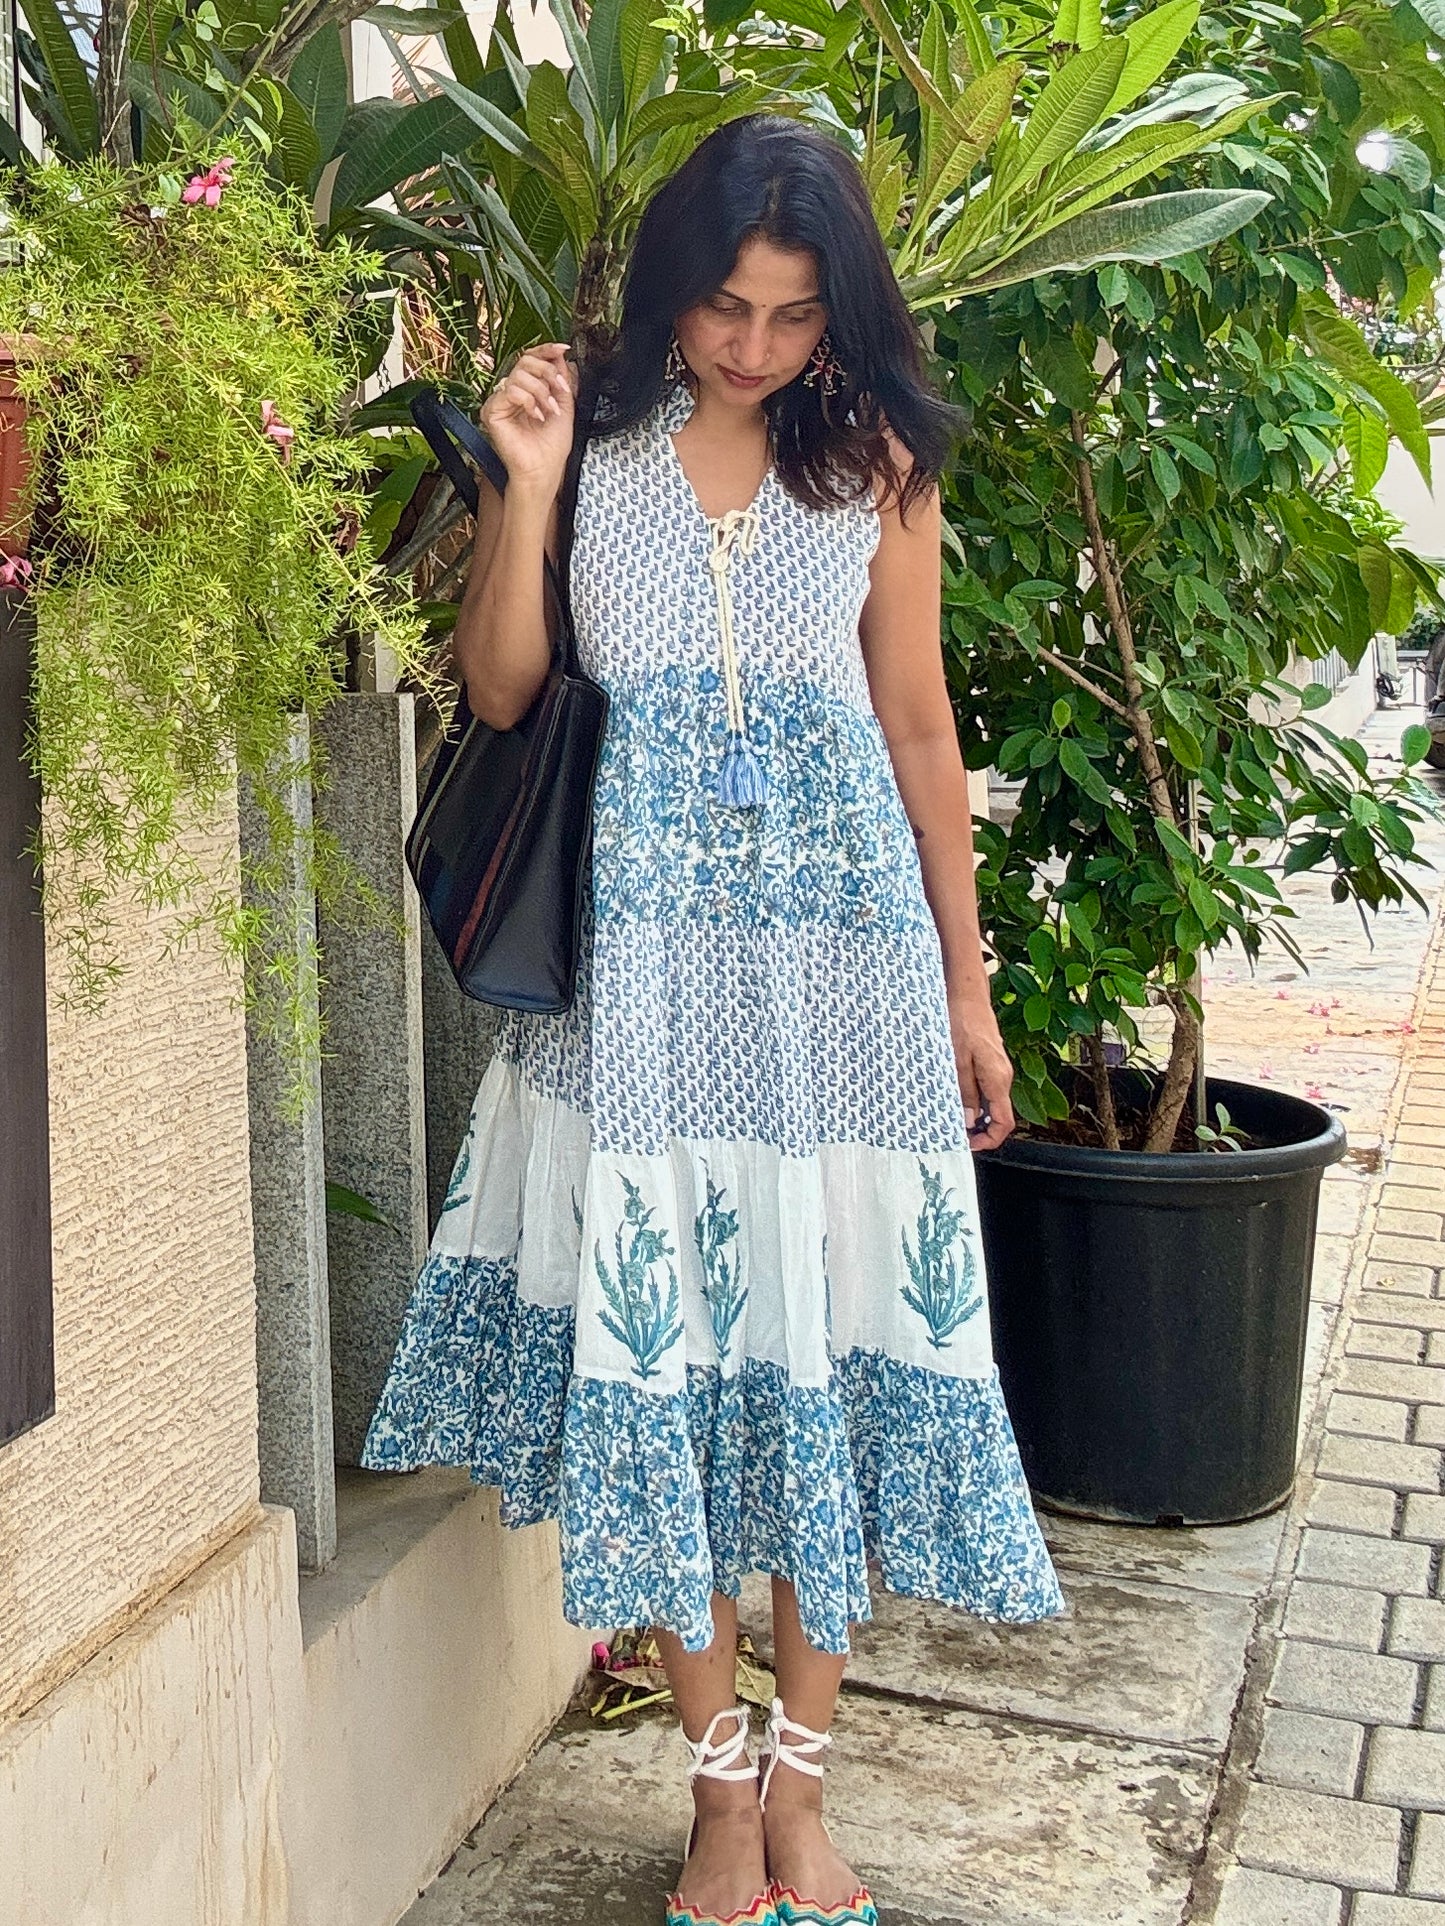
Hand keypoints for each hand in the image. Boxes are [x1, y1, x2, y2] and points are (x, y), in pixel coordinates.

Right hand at [478, 342, 576, 496]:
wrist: (543, 470)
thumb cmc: (551, 447)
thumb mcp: (565, 406)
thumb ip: (562, 380)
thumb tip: (560, 355)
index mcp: (527, 389)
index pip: (532, 359)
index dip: (546, 349)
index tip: (563, 348)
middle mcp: (512, 392)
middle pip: (525, 361)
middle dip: (548, 372)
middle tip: (560, 389)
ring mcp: (500, 401)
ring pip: (519, 375)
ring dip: (541, 391)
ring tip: (549, 411)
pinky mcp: (492, 411)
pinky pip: (510, 391)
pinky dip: (528, 401)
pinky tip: (536, 416)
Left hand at [948, 990, 1015, 1152]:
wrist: (967, 993)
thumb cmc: (961, 1020)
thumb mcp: (956, 1060)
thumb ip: (965, 1092)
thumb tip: (969, 1122)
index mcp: (998, 1079)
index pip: (1004, 1123)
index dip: (989, 1140)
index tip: (969, 1145)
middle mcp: (1003, 1076)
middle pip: (998, 1116)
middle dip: (978, 1130)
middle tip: (953, 1133)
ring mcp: (998, 1069)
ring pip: (991, 1103)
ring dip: (974, 1114)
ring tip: (949, 1115)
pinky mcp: (990, 1061)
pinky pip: (985, 1088)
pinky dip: (972, 1098)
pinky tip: (954, 1096)